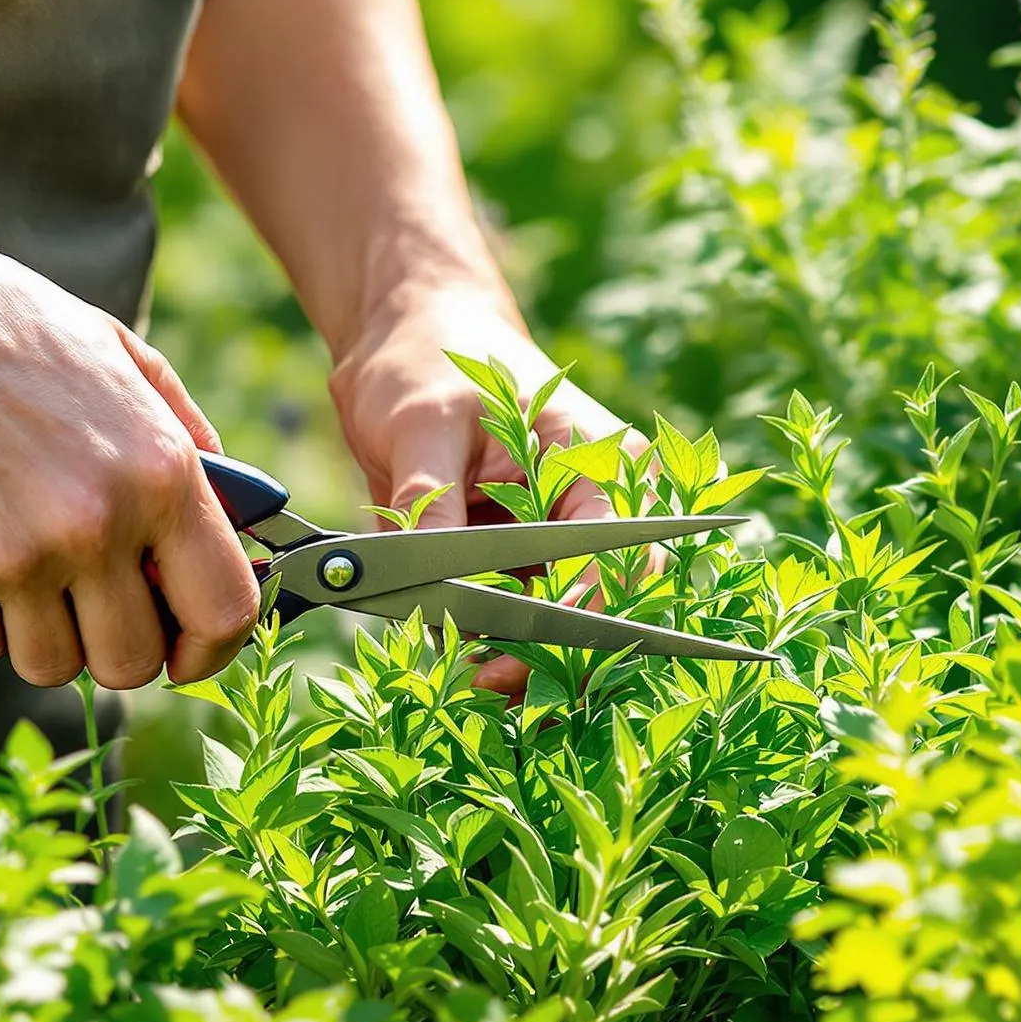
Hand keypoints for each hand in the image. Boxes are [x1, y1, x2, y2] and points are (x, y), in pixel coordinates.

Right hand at [0, 214, 263, 688]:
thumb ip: (184, 437)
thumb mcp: (117, 354)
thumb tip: (230, 516)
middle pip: (127, 664)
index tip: (187, 652)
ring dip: (25, 627)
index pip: (223, 612)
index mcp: (154, 475)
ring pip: (38, 664)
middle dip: (109, 642)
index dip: (211, 648)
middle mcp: (85, 528)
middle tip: (78, 598)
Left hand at [328, 284, 635, 692]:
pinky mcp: (525, 557)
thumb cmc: (426, 360)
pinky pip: (522, 613)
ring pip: (563, 619)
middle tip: (481, 683)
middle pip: (603, 602)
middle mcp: (599, 502)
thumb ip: (429, 505)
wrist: (407, 339)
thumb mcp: (420, 425)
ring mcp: (562, 534)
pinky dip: (490, 641)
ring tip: (461, 679)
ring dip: (518, 655)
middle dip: (549, 652)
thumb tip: (427, 588)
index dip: (570, 619)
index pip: (614, 560)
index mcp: (601, 460)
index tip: (507, 660)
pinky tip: (453, 658)